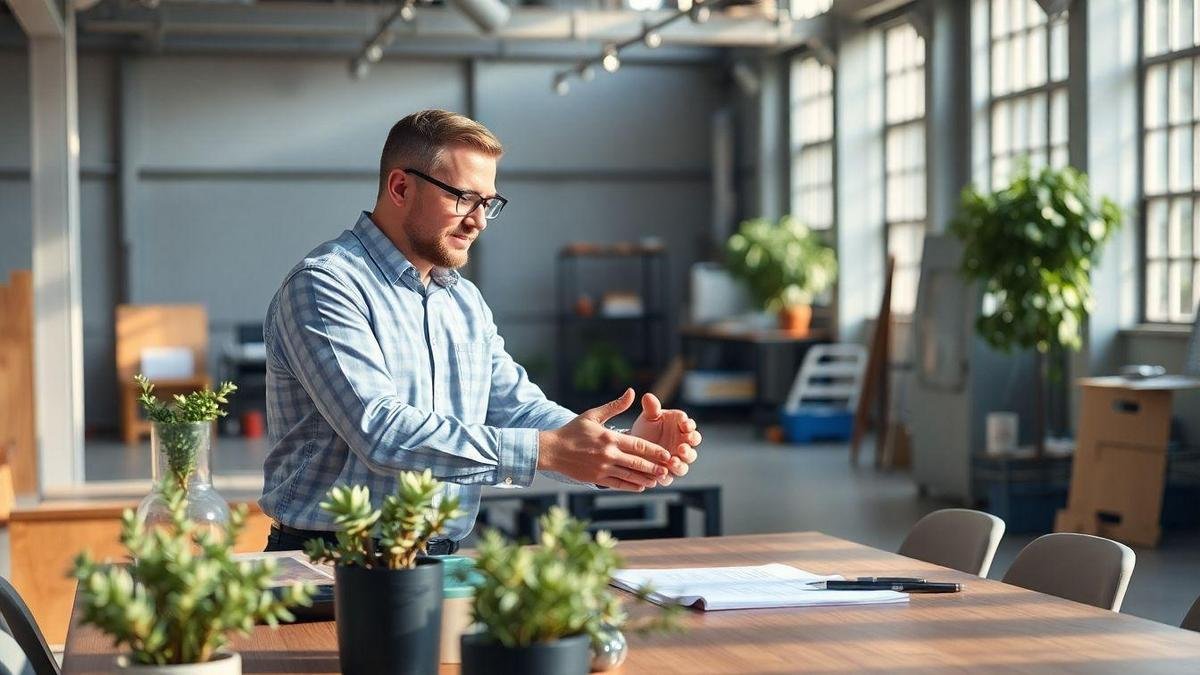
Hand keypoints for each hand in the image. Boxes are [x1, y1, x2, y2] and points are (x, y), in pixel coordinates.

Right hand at [537, 389, 672, 490]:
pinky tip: (641, 486)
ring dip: (645, 479)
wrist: (552, 450)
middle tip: (668, 470)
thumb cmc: (573, 430)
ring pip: (629, 476)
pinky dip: (631, 486)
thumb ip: (615, 406)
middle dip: (654, 467)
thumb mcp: (593, 415)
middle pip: (637, 463)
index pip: (638, 445)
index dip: (655, 451)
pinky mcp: (596, 479)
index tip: (667, 454)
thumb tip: (632, 392)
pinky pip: (618, 484)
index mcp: (610, 438)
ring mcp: (602, 468)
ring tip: (658, 480)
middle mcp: (608, 454)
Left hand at [630, 393, 701, 485]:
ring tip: (672, 461)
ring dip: (681, 463)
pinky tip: (661, 475)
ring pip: (685, 463)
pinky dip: (667, 477)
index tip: (684, 425)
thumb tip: (648, 397)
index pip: (690, 426)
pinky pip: (670, 477)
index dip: (689, 425)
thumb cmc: (647, 428)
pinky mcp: (667, 472)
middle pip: (693, 445)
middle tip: (682, 446)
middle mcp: (683, 443)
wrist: (635, 446)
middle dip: (690, 445)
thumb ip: (651, 409)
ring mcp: (677, 458)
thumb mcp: (648, 418)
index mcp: (681, 427)